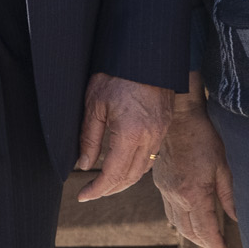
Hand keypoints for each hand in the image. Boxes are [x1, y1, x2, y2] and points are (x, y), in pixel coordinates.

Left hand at [75, 73, 172, 202]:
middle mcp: (149, 137)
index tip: (83, 195)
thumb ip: (89, 138)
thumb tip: (84, 165)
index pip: (113, 174)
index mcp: (130, 133)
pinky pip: (151, 155)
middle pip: (130, 177)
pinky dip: (136, 166)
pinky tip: (123, 163)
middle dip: (110, 189)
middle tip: (92, 192)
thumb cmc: (117, 73)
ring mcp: (161, 132)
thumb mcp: (94, 103)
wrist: (146, 52)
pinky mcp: (165, 125)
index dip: (97, 189)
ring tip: (105, 182)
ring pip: (142, 169)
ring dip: (124, 180)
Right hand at [151, 90, 234, 247]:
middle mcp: (177, 196)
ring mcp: (165, 190)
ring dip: (191, 235)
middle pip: (189, 232)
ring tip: (204, 238)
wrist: (178, 117)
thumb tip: (235, 217)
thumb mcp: (223, 165)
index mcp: (194, 193)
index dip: (216, 245)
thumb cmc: (204, 137)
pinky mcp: (159, 182)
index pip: (206, 230)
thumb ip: (228, 195)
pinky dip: (179, 220)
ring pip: (176, 223)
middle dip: (204, 243)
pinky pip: (168, 210)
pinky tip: (188, 219)